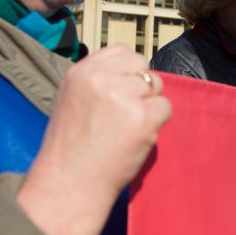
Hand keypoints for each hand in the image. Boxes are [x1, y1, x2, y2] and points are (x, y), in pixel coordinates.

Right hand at [18, 45, 170, 234]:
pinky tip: (137, 138)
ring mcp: (123, 96)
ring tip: (128, 128)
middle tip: (127, 113)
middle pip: (142, 66)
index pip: (121, 51)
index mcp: (81, 71)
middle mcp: (101, 78)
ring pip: (156, 86)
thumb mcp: (72, 99)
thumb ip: (98, 81)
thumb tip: (133, 73)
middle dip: (142, 86)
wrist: (70, 183)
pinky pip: (165, 108)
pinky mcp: (142, 117)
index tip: (122, 91)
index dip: (128, 71)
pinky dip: (157, 123)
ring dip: (150, 105)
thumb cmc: (71, 148)